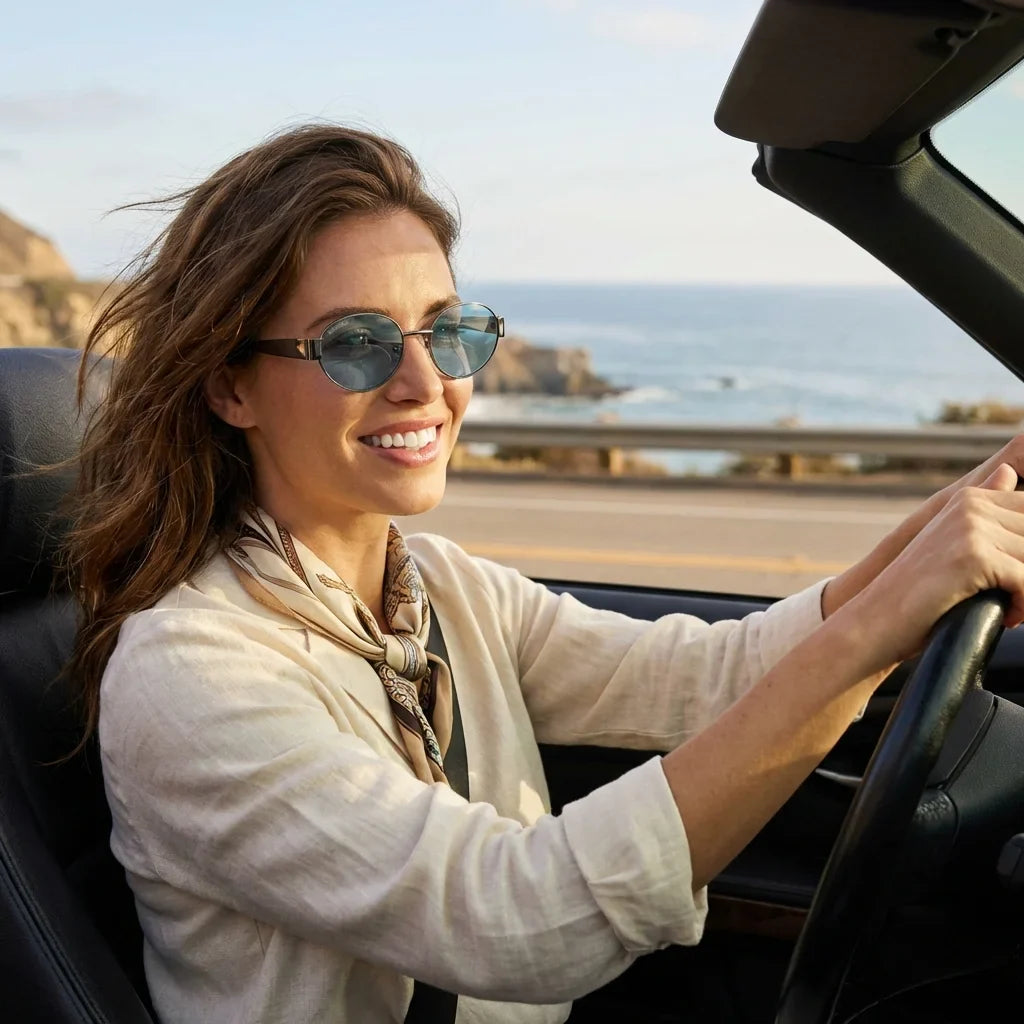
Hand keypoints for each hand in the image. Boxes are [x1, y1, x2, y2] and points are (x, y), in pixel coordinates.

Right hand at [822, 436, 1023, 618]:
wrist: (876, 620)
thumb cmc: (918, 592)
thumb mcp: (952, 544)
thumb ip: (985, 507)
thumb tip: (1008, 470)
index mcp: (970, 498)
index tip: (1014, 576)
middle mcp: (971, 504)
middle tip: (1013, 595)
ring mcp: (970, 527)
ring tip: (1009, 607)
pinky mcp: (972, 555)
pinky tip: (1005, 617)